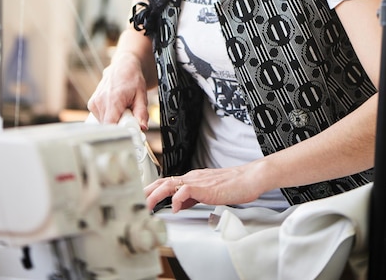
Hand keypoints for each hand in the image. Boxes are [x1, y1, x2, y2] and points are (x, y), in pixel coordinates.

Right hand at [87, 52, 148, 127]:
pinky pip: (101, 118)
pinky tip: (115, 107)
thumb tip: (142, 127)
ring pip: (105, 123)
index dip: (119, 131)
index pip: (110, 125)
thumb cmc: (133, 79)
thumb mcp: (142, 95)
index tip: (129, 130)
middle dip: (120, 125)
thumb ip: (142, 113)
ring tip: (122, 109)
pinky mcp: (91, 104)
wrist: (123, 67)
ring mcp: (94, 103)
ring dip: (115, 120)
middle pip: (108, 126)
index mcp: (113, 99)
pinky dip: (109, 116)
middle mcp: (100, 101)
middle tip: (129, 115)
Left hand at [144, 164, 261, 212]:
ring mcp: (197, 180)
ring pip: (170, 184)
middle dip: (148, 191)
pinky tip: (175, 208)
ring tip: (148, 205)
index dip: (153, 190)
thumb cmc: (233, 185)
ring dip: (156, 195)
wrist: (248, 179)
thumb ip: (193, 196)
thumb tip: (179, 204)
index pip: (168, 182)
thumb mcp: (208, 192)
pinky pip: (185, 191)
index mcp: (192, 178)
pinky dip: (177, 199)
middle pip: (164, 181)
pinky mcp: (204, 187)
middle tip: (136, 200)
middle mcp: (192, 177)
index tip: (143, 198)